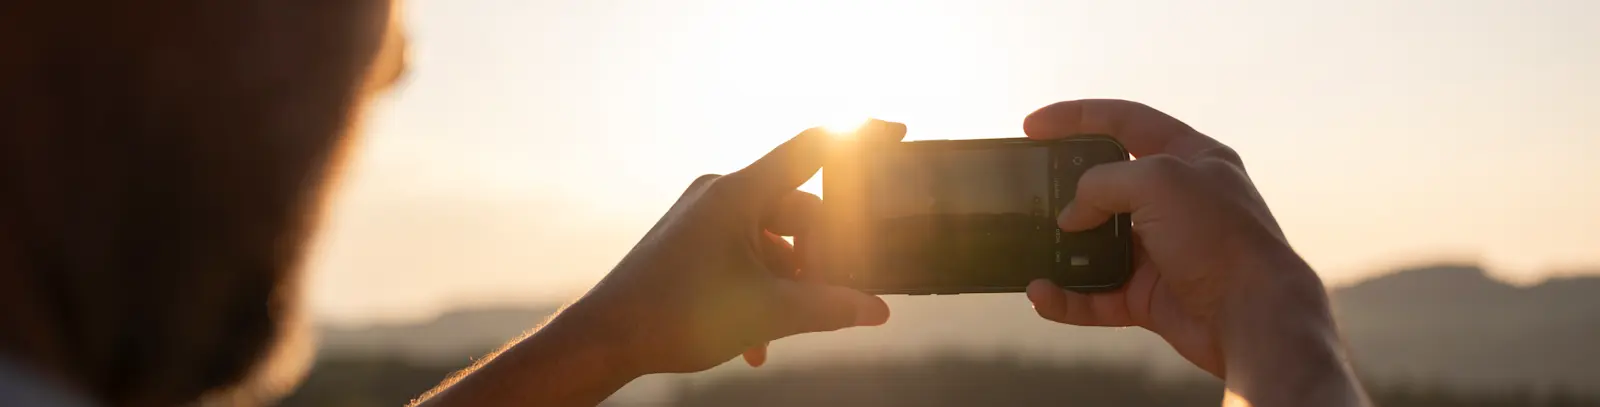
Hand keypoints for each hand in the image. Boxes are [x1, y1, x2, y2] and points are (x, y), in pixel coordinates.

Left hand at [552, 120, 905, 375]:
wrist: (606, 338)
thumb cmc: (677, 316)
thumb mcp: (766, 313)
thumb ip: (828, 308)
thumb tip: (878, 311)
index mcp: (739, 193)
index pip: (813, 148)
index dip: (860, 138)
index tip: (898, 134)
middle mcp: (721, 193)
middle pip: (799, 209)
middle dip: (822, 256)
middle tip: (839, 295)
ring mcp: (705, 216)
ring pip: (774, 240)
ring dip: (790, 285)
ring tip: (787, 331)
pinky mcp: (694, 240)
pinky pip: (746, 255)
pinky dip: (762, 290)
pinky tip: (758, 342)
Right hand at [1020, 99, 1334, 377]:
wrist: (1254, 315)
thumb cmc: (1219, 238)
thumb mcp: (1158, 183)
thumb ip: (1103, 184)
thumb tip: (1072, 215)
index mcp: (1190, 159)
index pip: (1126, 122)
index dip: (1077, 117)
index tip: (1033, 126)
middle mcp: (1176, 202)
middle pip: (1107, 184)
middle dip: (1065, 188)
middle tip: (1028, 189)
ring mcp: (1162, 251)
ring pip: (1096, 244)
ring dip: (1061, 249)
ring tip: (1029, 246)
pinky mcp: (1150, 296)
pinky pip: (1097, 295)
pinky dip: (1067, 297)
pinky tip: (1041, 295)